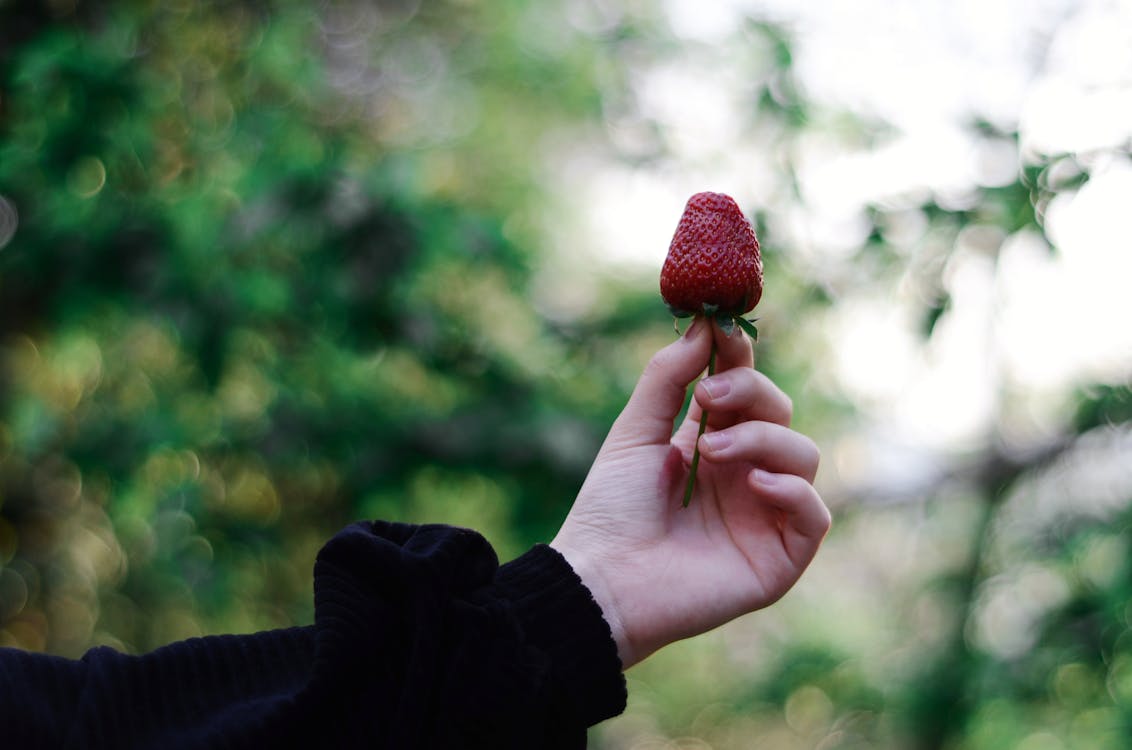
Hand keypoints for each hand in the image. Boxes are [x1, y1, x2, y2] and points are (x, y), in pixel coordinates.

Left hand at [551, 317, 829, 667]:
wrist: (602, 580)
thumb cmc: (611, 511)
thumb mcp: (634, 433)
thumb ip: (667, 378)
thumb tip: (702, 325)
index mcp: (712, 445)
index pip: (747, 392)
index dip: (741, 359)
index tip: (723, 331)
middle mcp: (744, 476)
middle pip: (780, 414)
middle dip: (751, 393)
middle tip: (707, 397)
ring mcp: (764, 516)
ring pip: (803, 455)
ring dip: (761, 440)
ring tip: (710, 452)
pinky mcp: (778, 558)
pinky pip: (814, 514)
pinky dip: (792, 490)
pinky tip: (753, 484)